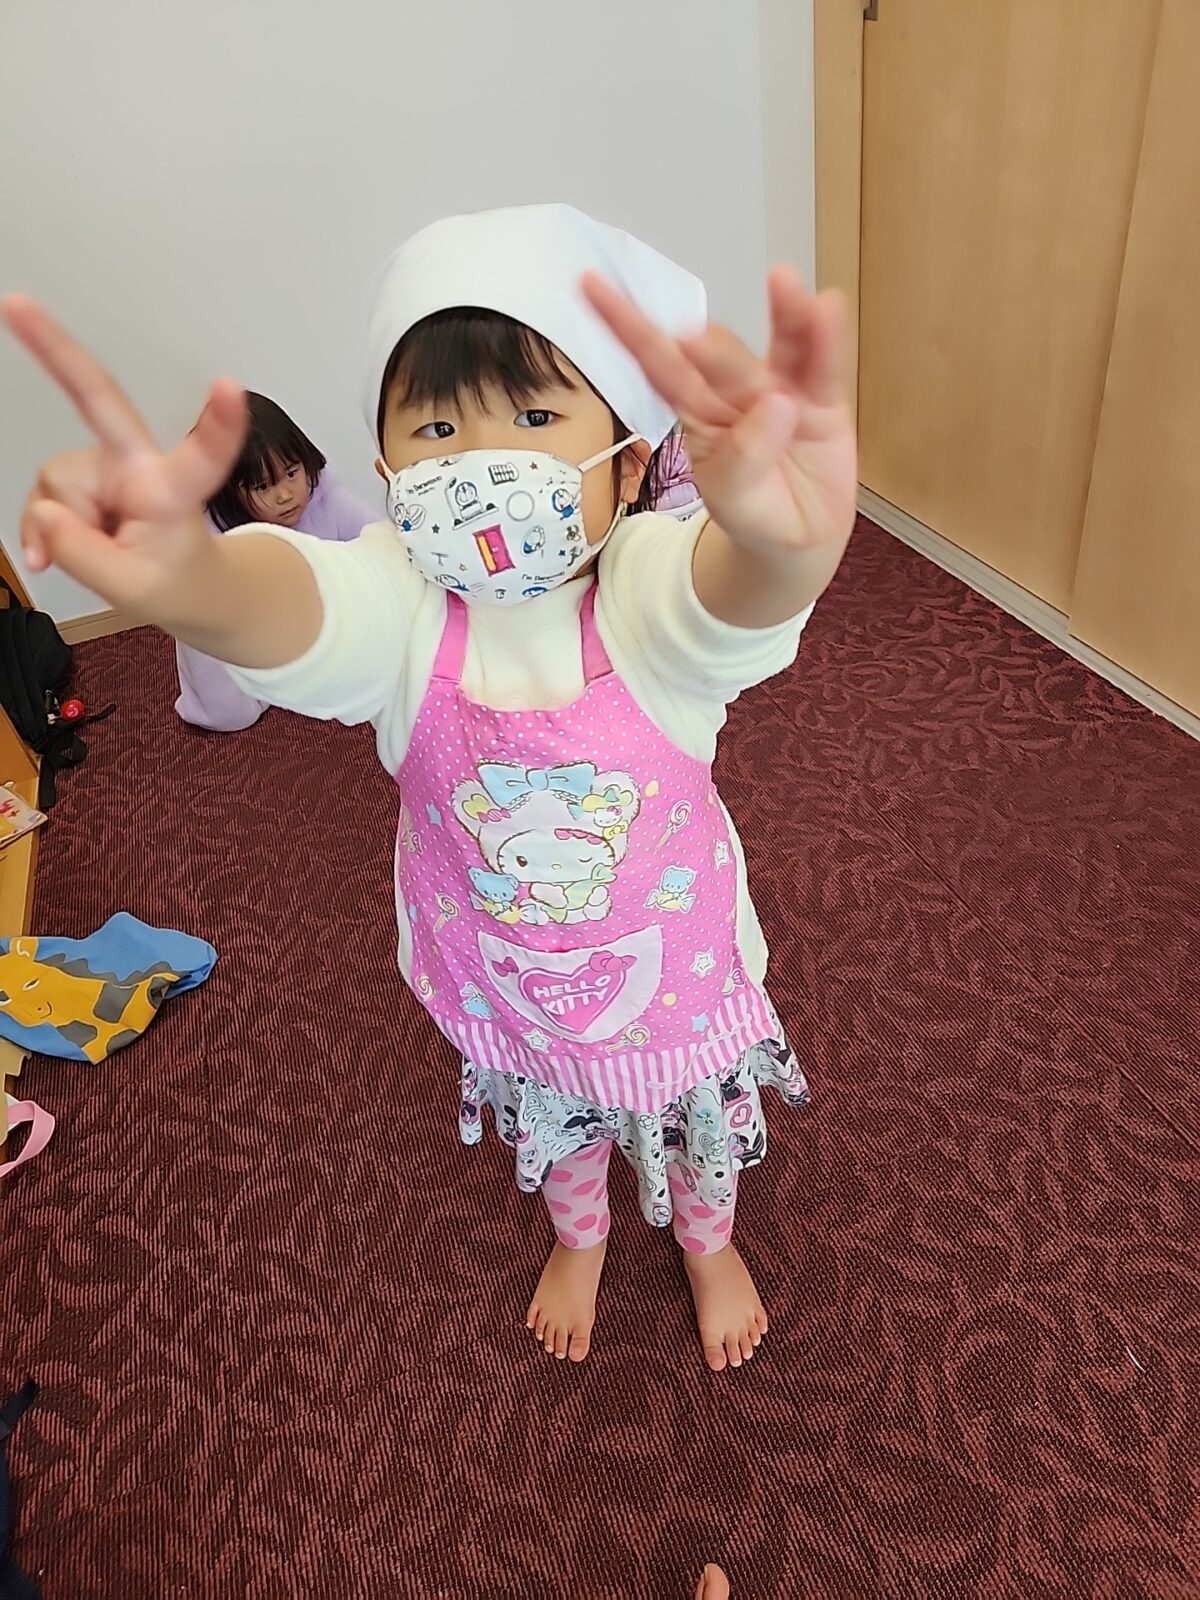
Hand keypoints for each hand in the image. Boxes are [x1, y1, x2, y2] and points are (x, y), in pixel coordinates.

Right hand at [1, 296, 245, 613]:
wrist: (186, 589)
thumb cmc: (176, 583)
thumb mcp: (131, 589)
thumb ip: (82, 555)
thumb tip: (44, 512)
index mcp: (173, 492)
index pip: (200, 457)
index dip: (216, 424)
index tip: (231, 386)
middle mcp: (138, 465)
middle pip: (99, 400)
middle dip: (56, 351)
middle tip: (17, 304)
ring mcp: (107, 465)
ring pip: (57, 484)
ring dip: (66, 530)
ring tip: (103, 551)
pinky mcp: (83, 474)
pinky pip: (44, 499)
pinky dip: (48, 531)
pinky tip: (68, 548)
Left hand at [583, 267, 856, 555]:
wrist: (797, 539)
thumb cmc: (750, 509)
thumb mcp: (731, 496)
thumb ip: (744, 457)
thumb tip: (778, 405)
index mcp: (695, 410)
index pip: (656, 363)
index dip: (627, 325)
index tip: (590, 285)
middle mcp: (735, 390)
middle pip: (722, 358)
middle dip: (712, 348)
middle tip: (697, 342)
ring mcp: (781, 389)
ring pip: (780, 346)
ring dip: (783, 314)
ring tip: (783, 282)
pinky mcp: (821, 401)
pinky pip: (823, 367)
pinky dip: (826, 339)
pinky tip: (827, 308)